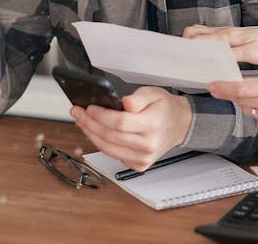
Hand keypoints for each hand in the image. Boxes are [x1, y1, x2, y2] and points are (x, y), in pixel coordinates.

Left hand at [70, 86, 192, 170]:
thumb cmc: (164, 109)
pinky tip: (95, 133)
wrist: (179, 125)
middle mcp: (148, 144)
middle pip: (110, 136)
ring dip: (90, 135)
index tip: (89, 108)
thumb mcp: (153, 93)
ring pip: (108, 149)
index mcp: (153, 124)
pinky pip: (113, 155)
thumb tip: (125, 103)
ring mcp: (143, 158)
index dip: (100, 116)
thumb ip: (137, 98)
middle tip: (78, 113)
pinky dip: (101, 144)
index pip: (120, 123)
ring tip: (82, 122)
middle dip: (89, 124)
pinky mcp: (139, 165)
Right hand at [183, 24, 257, 64]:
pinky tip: (204, 54)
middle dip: (184, 43)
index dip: (186, 47)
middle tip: (181, 60)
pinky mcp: (233, 35)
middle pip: (194, 32)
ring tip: (189, 58)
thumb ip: (232, 55)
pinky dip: (202, 42)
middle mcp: (225, 31)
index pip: (198, 38)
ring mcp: (228, 32)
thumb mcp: (253, 54)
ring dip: (192, 42)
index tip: (179, 58)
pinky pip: (211, 36)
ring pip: (201, 33)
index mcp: (228, 36)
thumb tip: (212, 60)